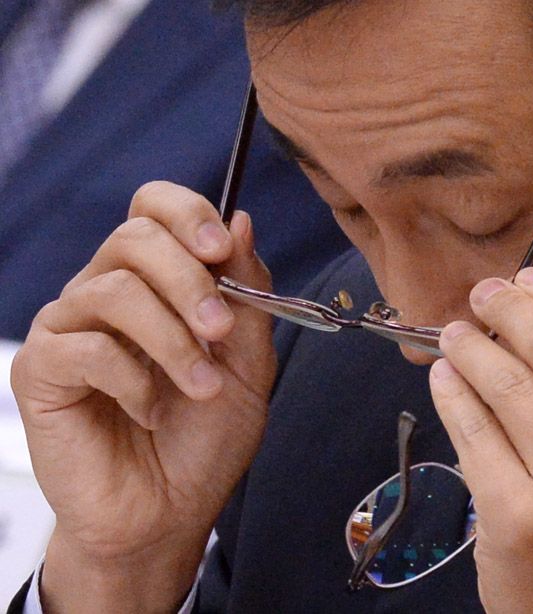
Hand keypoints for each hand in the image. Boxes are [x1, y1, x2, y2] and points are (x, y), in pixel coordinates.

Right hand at [11, 182, 275, 611]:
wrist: (169, 513)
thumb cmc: (206, 440)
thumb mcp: (250, 365)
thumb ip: (249, 295)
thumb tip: (241, 219)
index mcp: (159, 282)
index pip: (154, 208)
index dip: (187, 213)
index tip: (222, 249)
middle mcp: (108, 292)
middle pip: (135, 236)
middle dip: (189, 279)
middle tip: (220, 331)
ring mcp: (71, 327)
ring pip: (114, 289)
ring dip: (172, 340)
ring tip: (202, 387)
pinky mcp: (41, 369)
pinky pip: (85, 346)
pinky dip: (132, 380)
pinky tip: (150, 413)